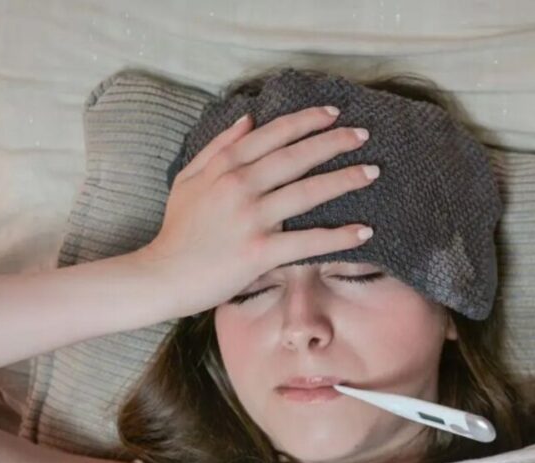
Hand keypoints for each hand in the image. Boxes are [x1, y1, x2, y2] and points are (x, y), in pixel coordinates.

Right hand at [133, 105, 379, 317]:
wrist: (161, 276)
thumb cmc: (177, 231)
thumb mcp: (188, 179)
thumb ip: (218, 147)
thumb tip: (248, 119)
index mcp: (225, 167)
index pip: (273, 135)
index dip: (306, 121)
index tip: (333, 114)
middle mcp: (240, 186)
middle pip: (297, 156)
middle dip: (334, 142)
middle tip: (363, 134)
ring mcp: (251, 218)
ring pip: (308, 192)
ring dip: (345, 180)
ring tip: (372, 172)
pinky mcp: (259, 252)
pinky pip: (307, 241)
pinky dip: (338, 237)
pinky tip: (363, 231)